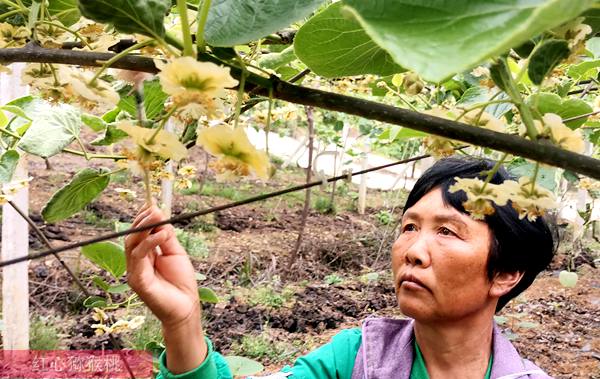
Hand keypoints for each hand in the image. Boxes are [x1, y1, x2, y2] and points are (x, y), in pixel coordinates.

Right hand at [125, 204, 207, 373]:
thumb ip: (166, 236)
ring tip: (158, 217)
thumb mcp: (175, 253)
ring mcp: (134, 272)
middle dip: (142, 221)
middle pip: (131, 236)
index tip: (152, 205)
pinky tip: (162, 235)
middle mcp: (135, 263)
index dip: (143, 218)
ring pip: (132, 244)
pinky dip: (149, 243)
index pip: (138, 233)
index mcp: (144, 256)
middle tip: (154, 209)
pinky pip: (138, 257)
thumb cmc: (181, 282)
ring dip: (144, 229)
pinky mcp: (137, 280)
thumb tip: (159, 215)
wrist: (186, 307)